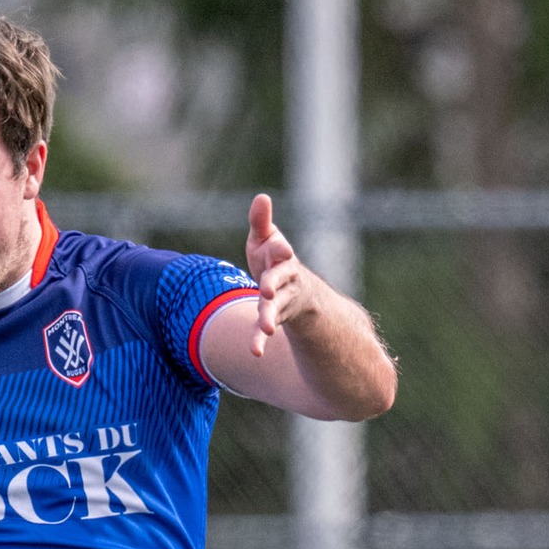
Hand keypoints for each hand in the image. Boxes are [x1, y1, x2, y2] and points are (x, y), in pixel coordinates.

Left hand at [244, 193, 322, 357]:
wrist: (293, 290)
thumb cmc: (273, 259)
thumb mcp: (266, 240)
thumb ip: (262, 222)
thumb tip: (261, 197)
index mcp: (281, 258)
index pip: (282, 253)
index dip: (280, 250)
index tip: (280, 248)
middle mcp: (284, 280)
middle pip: (278, 280)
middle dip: (273, 283)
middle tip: (266, 289)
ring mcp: (281, 301)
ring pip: (275, 309)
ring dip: (269, 318)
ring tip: (266, 328)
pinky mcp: (273, 318)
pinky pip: (265, 330)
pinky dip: (259, 340)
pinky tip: (255, 352)